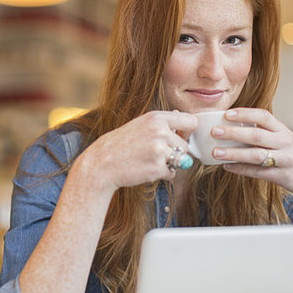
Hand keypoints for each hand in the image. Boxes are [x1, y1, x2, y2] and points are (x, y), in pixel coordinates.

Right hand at [76, 110, 197, 194]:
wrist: (102, 163)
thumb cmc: (120, 144)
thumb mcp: (140, 124)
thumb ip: (162, 123)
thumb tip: (185, 121)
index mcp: (156, 118)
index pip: (190, 122)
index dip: (188, 132)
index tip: (180, 137)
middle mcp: (160, 132)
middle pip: (185, 146)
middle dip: (175, 152)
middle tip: (155, 154)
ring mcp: (159, 151)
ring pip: (181, 160)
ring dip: (169, 164)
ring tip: (149, 161)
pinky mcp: (157, 168)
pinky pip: (172, 173)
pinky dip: (162, 174)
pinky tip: (146, 169)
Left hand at [210, 107, 292, 213]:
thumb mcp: (283, 138)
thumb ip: (264, 132)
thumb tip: (231, 127)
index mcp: (283, 130)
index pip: (263, 116)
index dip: (244, 114)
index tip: (226, 114)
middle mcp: (284, 143)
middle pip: (256, 135)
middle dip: (234, 133)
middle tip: (214, 131)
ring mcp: (284, 160)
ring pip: (256, 155)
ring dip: (234, 154)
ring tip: (215, 152)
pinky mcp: (281, 176)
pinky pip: (258, 172)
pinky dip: (241, 169)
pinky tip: (226, 167)